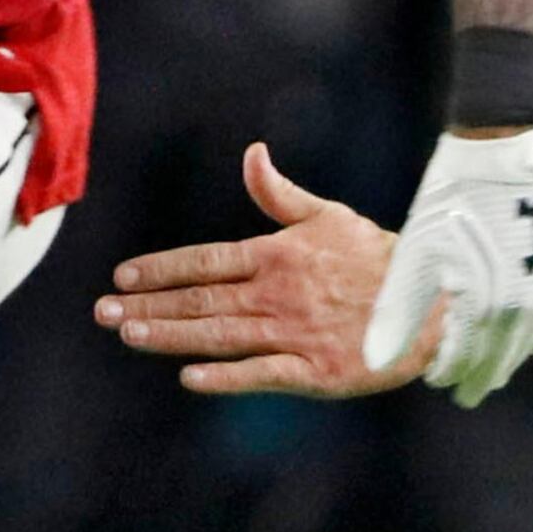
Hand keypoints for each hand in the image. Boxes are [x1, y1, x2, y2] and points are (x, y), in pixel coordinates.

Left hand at [96, 144, 427, 395]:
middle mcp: (277, 293)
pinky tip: (191, 378)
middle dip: (148, 306)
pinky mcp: (315, 371)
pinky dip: (226, 377)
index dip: (162, 269)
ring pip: (220, 334)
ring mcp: (294, 333)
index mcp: (276, 255)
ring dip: (171, 336)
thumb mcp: (327, 215)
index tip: (123, 277)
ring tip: (130, 336)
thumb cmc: (375, 257)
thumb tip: (251, 153)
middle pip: (201, 300)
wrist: (429, 301)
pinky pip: (262, 374)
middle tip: (103, 313)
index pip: (205, 261)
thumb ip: (279, 193)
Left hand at [362, 128, 532, 407]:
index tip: (435, 382)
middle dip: (480, 376)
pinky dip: (524, 328)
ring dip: (505, 356)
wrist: (508, 146)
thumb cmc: (453, 196)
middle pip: (500, 356)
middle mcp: (522, 305)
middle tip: (467, 395)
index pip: (465, 358)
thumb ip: (398, 313)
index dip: (448, 373)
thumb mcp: (416, 254)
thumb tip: (374, 361)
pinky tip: (514, 327)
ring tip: (491, 372)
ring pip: (525, 336)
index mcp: (484, 307)